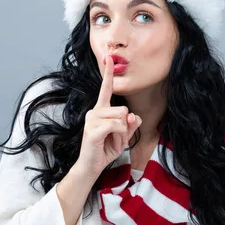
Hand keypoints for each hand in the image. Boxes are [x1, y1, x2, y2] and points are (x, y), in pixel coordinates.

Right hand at [75, 55, 141, 178]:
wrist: (91, 166)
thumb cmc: (106, 149)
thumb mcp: (123, 136)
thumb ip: (130, 123)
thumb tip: (132, 115)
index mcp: (101, 110)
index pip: (105, 89)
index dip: (108, 73)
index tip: (109, 58)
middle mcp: (94, 111)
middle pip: (124, 109)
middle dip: (126, 127)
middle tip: (116, 138)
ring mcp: (92, 119)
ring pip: (122, 117)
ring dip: (123, 133)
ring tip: (112, 142)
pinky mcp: (93, 129)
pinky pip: (117, 126)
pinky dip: (119, 137)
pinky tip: (110, 144)